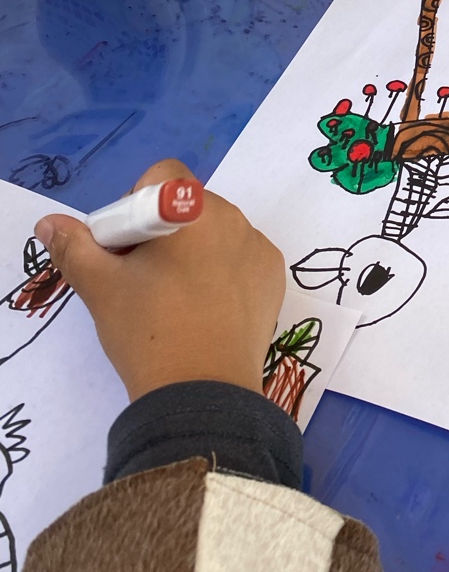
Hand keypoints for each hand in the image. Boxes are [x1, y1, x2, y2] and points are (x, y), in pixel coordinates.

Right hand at [34, 160, 284, 401]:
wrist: (202, 394)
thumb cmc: (147, 332)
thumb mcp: (100, 289)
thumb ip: (74, 247)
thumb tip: (51, 222)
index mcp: (188, 209)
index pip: (162, 176)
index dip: (137, 206)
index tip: (128, 249)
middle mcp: (232, 216)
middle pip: (189, 205)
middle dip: (164, 232)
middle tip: (145, 281)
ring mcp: (258, 245)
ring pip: (217, 231)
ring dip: (195, 250)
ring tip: (176, 301)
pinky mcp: (274, 273)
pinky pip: (242, 256)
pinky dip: (225, 271)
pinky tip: (209, 309)